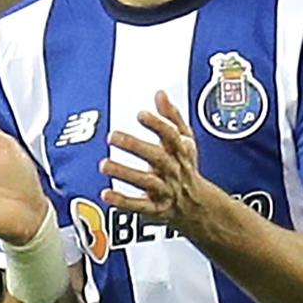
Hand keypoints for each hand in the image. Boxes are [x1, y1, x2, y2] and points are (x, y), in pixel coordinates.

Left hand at [99, 91, 216, 236]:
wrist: (197, 206)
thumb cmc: (186, 168)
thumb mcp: (185, 141)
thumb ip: (172, 117)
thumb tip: (160, 94)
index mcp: (181, 152)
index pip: (172, 136)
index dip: (157, 124)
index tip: (140, 115)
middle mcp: (173, 170)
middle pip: (157, 157)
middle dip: (135, 146)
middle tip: (112, 136)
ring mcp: (165, 190)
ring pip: (146, 182)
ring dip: (124, 173)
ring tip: (104, 164)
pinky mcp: (156, 209)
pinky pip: (139, 206)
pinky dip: (123, 202)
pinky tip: (107, 194)